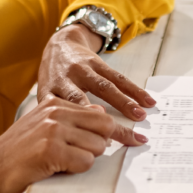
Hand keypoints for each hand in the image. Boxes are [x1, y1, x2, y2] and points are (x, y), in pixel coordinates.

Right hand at [0, 95, 143, 192]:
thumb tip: (100, 114)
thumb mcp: (42, 127)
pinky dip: (77, 170)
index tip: (137, 139)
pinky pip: (85, 162)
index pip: (99, 114)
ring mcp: (53, 130)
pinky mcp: (51, 150)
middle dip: (103, 145)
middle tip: (88, 157)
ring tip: (61, 163)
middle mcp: (55, 112)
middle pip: (104, 127)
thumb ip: (68, 119)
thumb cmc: (17, 154)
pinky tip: (56, 169)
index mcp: (54, 103)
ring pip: (97, 146)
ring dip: (86, 160)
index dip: (118, 131)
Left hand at [38, 24, 154, 140]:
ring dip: (124, 102)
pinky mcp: (97, 63)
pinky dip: (133, 90)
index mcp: (50, 93)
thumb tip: (72, 147)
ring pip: (105, 88)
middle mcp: (65, 80)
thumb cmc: (54, 79)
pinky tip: (147, 100)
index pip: (62, 116)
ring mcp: (82, 70)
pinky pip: (117, 78)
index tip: (93, 144)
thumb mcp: (46, 97)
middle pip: (83, 102)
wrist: (60, 45)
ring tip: (140, 116)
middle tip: (115, 133)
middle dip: (100, 119)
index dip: (76, 129)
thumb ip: (56, 119)